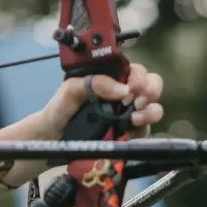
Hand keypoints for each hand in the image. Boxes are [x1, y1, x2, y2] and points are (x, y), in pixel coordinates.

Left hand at [37, 61, 164, 138]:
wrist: (52, 137)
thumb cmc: (60, 108)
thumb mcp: (71, 89)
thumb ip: (94, 83)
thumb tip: (122, 89)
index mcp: (112, 78)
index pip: (136, 70)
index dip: (138, 76)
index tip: (131, 86)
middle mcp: (123, 94)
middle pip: (152, 85)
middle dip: (150, 90)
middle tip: (136, 100)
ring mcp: (127, 114)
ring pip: (154, 107)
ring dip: (150, 111)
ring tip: (135, 117)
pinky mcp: (128, 134)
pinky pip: (145, 130)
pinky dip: (144, 128)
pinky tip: (131, 129)